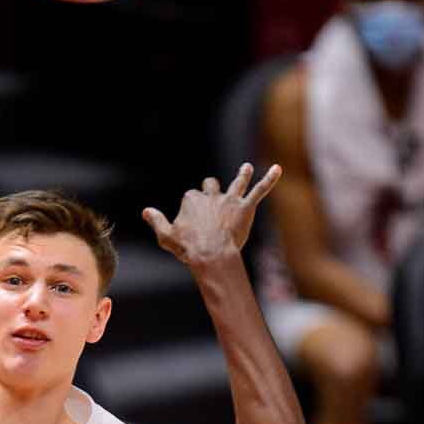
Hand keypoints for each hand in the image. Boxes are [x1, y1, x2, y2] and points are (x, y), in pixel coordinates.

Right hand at [142, 164, 280, 266]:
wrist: (211, 255)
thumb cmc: (188, 247)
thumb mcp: (166, 236)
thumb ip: (157, 221)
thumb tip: (146, 211)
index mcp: (191, 199)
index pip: (192, 196)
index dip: (192, 209)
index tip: (192, 223)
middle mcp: (211, 195)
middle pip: (211, 186)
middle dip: (213, 188)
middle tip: (214, 194)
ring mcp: (229, 201)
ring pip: (237, 183)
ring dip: (242, 175)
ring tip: (246, 168)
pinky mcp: (245, 208)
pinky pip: (259, 190)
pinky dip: (269, 179)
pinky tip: (278, 169)